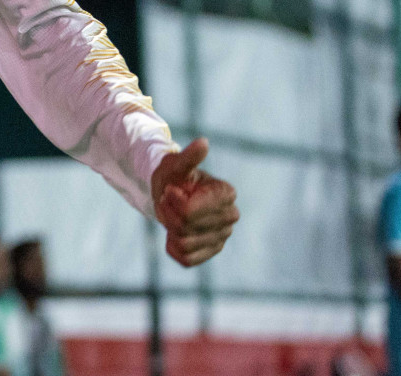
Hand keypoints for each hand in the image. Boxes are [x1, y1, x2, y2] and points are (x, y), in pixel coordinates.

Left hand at [151, 137, 238, 266]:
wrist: (170, 193)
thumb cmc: (174, 176)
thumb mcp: (175, 164)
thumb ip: (189, 157)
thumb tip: (203, 143)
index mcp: (225, 193)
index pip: (189, 211)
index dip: (171, 201)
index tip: (170, 191)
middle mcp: (230, 215)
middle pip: (186, 227)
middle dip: (169, 214)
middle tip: (169, 202)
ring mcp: (223, 235)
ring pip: (185, 244)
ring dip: (170, 229)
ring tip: (174, 215)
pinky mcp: (213, 251)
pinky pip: (186, 259)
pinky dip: (173, 247)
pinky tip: (175, 232)